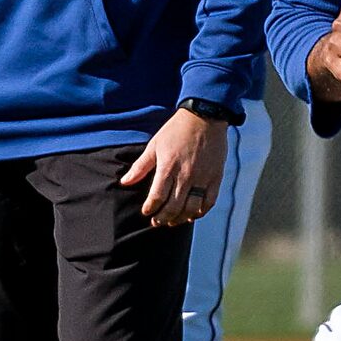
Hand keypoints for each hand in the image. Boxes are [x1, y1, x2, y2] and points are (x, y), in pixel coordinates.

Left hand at [121, 105, 226, 227]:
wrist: (205, 117)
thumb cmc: (175, 130)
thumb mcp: (154, 145)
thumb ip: (140, 166)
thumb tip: (124, 182)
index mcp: (168, 167)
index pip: (157, 197)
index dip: (150, 208)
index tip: (146, 212)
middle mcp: (186, 175)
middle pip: (173, 207)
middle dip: (163, 218)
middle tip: (157, 222)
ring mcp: (202, 178)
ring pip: (191, 208)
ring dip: (180, 218)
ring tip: (173, 222)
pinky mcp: (216, 177)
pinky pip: (209, 201)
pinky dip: (200, 212)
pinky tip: (192, 215)